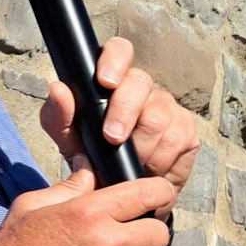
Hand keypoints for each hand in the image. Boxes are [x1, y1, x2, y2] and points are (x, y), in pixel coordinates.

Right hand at [0, 165, 177, 245]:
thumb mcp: (33, 206)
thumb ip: (71, 185)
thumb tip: (90, 166)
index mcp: (91, 212)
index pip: (151, 193)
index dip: (159, 193)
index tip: (157, 197)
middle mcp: (109, 244)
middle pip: (159, 232)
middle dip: (147, 231)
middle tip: (126, 237)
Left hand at [40, 37, 200, 212]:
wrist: (122, 194)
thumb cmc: (95, 159)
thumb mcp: (68, 141)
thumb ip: (58, 116)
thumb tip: (58, 90)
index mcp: (112, 81)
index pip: (119, 50)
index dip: (115, 60)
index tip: (105, 82)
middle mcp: (142, 89)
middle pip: (140, 83)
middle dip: (124, 112)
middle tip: (112, 139)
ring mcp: (167, 108)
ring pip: (158, 116)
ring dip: (140, 145)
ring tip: (130, 161)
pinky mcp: (187, 130)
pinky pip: (176, 139)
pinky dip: (160, 159)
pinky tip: (149, 167)